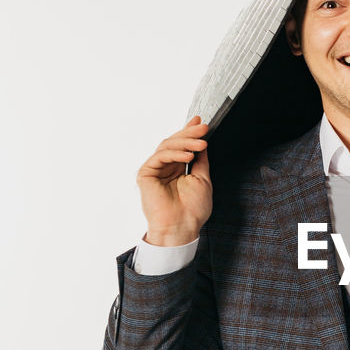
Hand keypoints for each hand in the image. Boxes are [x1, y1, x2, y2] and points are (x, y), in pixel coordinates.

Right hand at [136, 116, 211, 245]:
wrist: (181, 227)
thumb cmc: (192, 210)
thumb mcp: (202, 179)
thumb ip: (201, 160)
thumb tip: (202, 142)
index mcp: (177, 169)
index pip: (182, 146)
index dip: (190, 132)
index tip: (201, 122)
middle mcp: (165, 167)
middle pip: (174, 142)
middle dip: (189, 133)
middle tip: (203, 128)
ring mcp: (155, 169)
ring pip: (167, 146)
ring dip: (186, 142)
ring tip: (202, 143)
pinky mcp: (146, 173)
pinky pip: (160, 156)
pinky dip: (175, 154)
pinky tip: (189, 156)